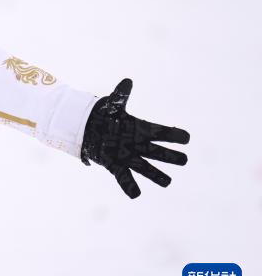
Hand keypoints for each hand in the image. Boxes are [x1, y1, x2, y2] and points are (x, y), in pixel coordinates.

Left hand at [80, 78, 188, 198]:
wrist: (90, 129)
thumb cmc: (107, 117)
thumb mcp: (112, 106)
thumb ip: (120, 96)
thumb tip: (127, 81)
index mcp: (142, 130)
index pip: (162, 133)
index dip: (174, 136)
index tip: (186, 138)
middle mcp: (139, 145)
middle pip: (159, 152)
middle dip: (171, 157)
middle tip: (183, 160)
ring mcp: (128, 157)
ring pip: (146, 168)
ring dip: (156, 175)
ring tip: (167, 182)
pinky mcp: (115, 166)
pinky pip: (124, 178)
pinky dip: (129, 186)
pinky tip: (135, 194)